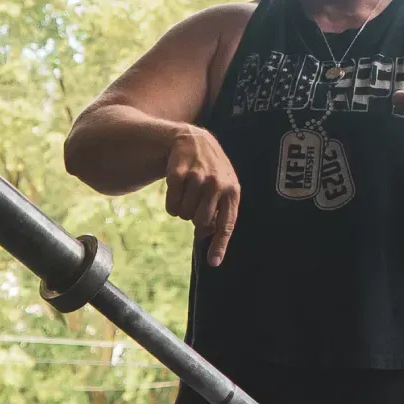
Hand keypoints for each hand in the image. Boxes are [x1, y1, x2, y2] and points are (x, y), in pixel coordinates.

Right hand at [164, 125, 240, 266]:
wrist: (194, 141)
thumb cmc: (212, 172)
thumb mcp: (224, 188)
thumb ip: (220, 213)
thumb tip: (208, 241)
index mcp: (232, 191)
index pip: (226, 224)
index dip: (219, 245)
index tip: (213, 263)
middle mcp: (216, 184)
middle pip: (199, 222)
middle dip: (194, 218)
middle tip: (195, 204)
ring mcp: (197, 177)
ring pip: (183, 215)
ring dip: (182, 210)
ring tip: (187, 193)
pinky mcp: (178, 173)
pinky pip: (171, 205)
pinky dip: (171, 203)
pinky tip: (177, 188)